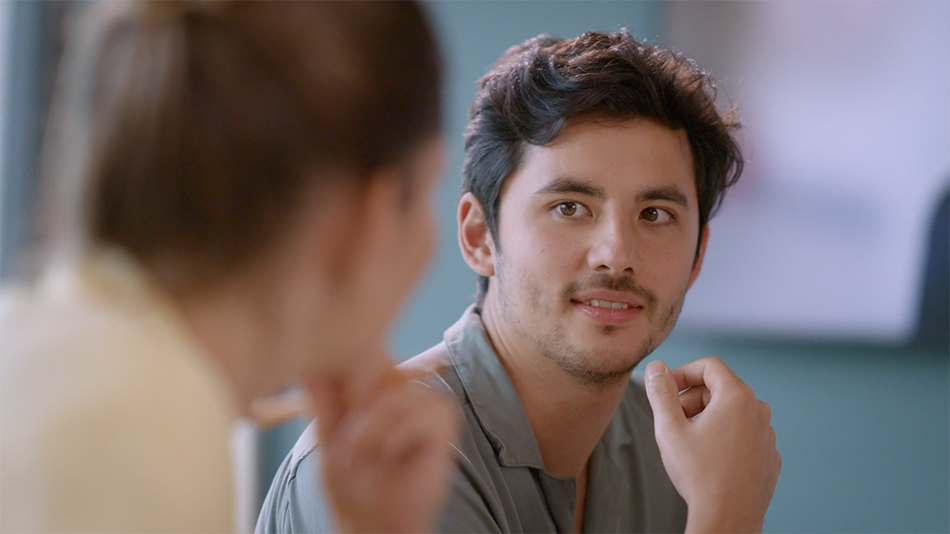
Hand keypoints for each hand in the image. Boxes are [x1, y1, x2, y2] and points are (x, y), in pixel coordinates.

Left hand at [305, 355, 458, 533]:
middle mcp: (406, 395)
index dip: (351, 365)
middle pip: (387, 364)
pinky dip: (397, 436)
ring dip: (372, 426)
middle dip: (358, 394)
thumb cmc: (353, 485)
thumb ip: (324, 403)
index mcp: (379, 392)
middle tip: (347, 427)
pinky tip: (386, 456)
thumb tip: (310, 367)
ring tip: (359, 453)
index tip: (335, 395)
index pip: (372, 354)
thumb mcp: (329, 440)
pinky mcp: (443, 433)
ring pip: (400, 393)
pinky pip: (423, 416)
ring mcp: (427, 411)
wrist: (372, 525)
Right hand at [644, 357, 780, 533]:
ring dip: (708, 418)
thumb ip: (661, 392)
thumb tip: (656, 369)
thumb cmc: (700, 475)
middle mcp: (758, 411)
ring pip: (732, 412)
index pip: (709, 366)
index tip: (667, 388)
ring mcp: (767, 434)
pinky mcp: (768, 455)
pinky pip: (743, 434)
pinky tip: (709, 458)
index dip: (683, 372)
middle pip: (720, 388)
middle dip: (692, 399)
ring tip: (690, 443)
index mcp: (737, 397)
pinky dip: (725, 437)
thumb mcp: (669, 428)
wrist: (728, 518)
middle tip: (673, 421)